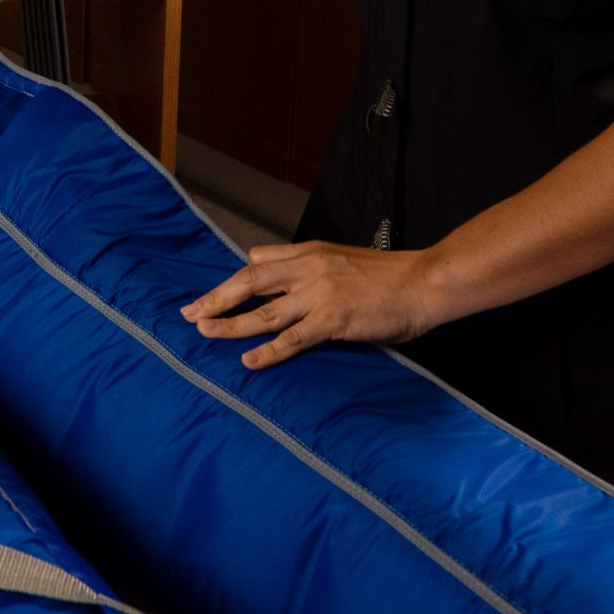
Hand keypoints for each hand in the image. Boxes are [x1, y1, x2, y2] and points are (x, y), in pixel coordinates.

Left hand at [180, 243, 439, 368]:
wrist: (423, 283)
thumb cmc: (388, 276)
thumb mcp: (343, 259)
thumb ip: (310, 266)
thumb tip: (272, 270)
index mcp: (312, 252)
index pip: (261, 260)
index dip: (235, 279)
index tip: (213, 295)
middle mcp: (309, 268)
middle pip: (250, 280)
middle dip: (217, 296)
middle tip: (190, 312)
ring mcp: (320, 294)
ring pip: (264, 311)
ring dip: (230, 324)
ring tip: (205, 332)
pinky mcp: (333, 320)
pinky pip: (292, 338)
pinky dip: (268, 350)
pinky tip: (249, 361)